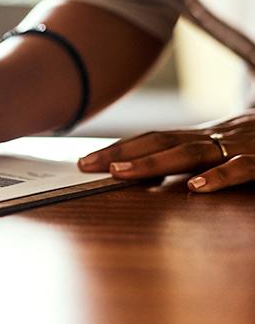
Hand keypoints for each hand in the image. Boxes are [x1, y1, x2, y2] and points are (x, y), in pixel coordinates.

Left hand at [78, 112, 254, 191]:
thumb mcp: (223, 148)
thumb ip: (191, 159)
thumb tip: (153, 176)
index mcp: (201, 136)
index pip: (151, 139)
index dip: (117, 148)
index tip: (84, 162)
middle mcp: (213, 136)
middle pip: (159, 142)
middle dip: (120, 154)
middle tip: (86, 166)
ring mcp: (238, 146)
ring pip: (190, 153)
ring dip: (152, 163)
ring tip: (120, 174)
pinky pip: (243, 169)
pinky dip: (220, 177)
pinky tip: (196, 188)